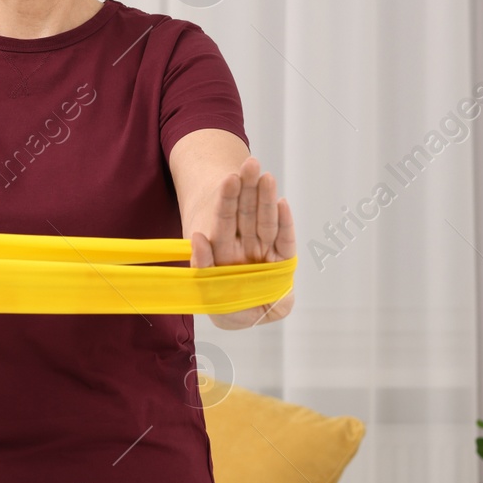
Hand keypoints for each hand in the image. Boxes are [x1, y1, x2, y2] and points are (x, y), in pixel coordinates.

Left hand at [188, 156, 294, 327]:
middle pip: (247, 213)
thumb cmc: (225, 302)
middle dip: (248, 189)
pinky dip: (284, 223)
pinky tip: (282, 203)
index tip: (228, 180)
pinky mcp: (284, 261)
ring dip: (266, 198)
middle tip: (250, 164)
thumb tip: (198, 237)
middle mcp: (245, 246)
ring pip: (265, 220)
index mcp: (223, 249)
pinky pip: (284, 240)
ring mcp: (265, 251)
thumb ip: (202, 265)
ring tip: (266, 176)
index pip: (224, 221)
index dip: (226, 200)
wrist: (249, 318)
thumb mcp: (206, 288)